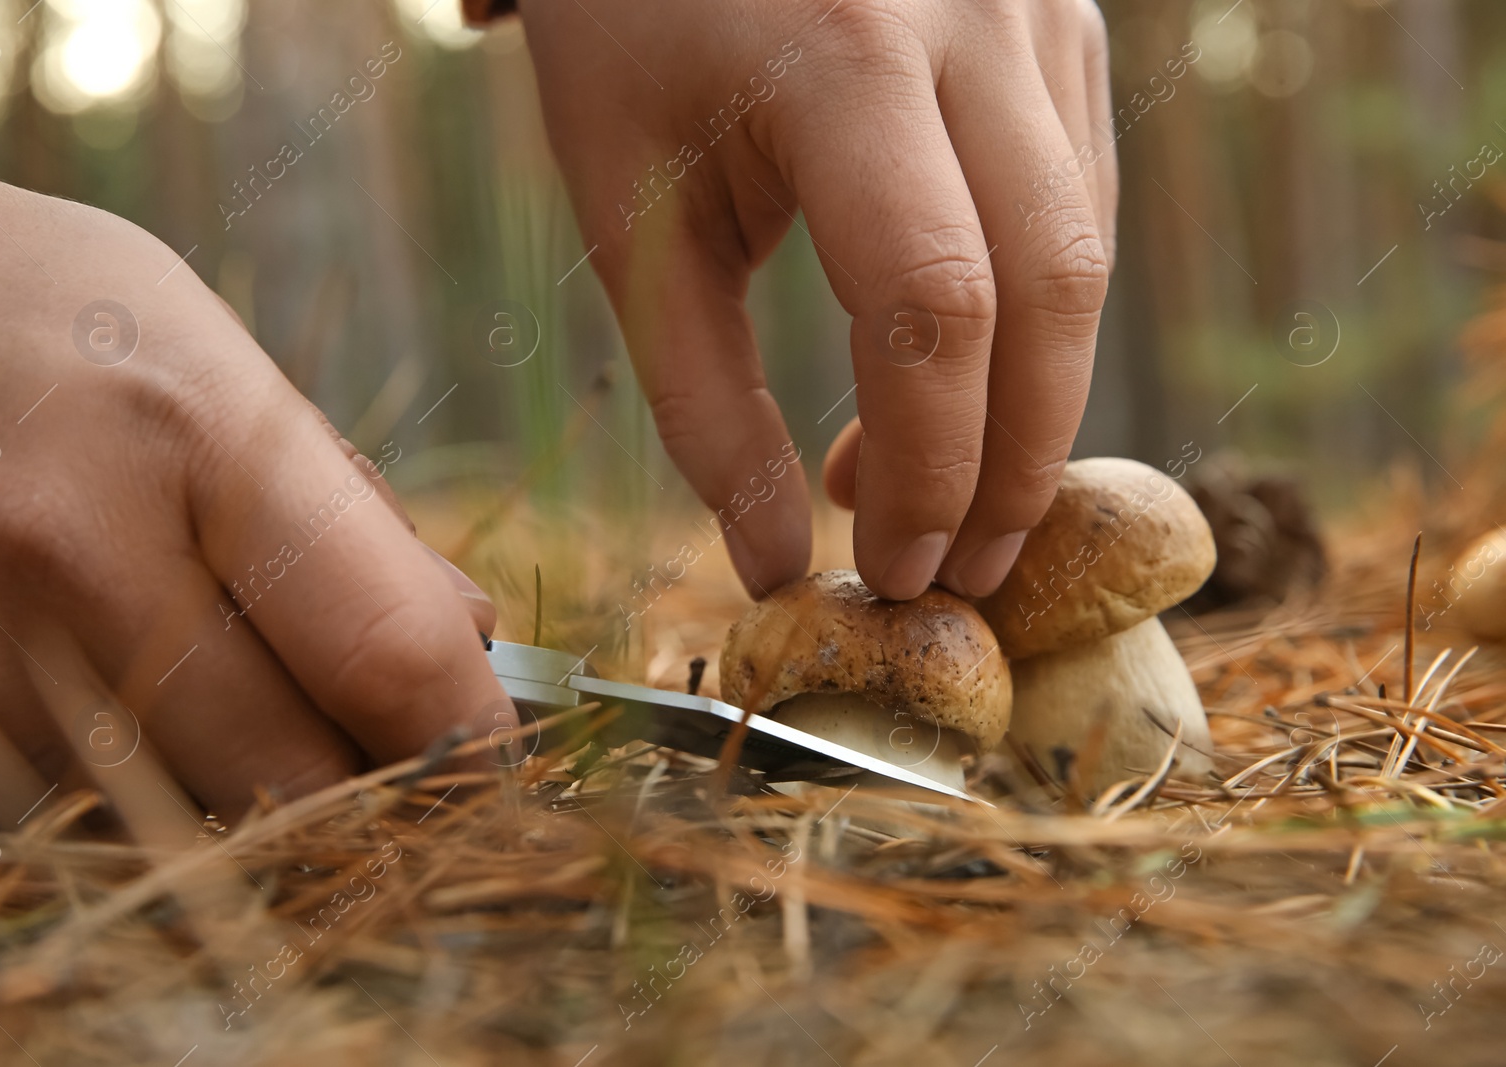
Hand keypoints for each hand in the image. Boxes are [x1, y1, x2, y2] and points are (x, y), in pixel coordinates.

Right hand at [0, 152, 509, 825]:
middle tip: (364, 736)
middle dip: (359, 783)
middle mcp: (75, 552)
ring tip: (190, 660)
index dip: (469, 736)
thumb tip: (467, 643)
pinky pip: (56, 812)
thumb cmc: (41, 315)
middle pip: (292, 780)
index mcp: (199, 435)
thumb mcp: (210, 353)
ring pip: (176, 814)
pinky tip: (88, 675)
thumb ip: (350, 509)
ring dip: (226, 779)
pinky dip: (110, 775)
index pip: (386, 655)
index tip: (496, 759)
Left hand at [518, 0, 1114, 599]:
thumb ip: (700, 399)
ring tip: (938, 491)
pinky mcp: (1062, 15)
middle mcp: (971, 15)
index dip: (932, 464)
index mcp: (840, 54)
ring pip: (1085, 250)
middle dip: (1015, 462)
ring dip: (1032, 402)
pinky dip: (1034, 319)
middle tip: (957, 572)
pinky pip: (1080, 199)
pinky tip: (959, 377)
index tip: (897, 569)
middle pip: (1053, 286)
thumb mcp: (633, 212)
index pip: (936, 302)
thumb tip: (772, 564)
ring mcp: (1036, 4)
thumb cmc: (631, 35)